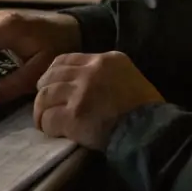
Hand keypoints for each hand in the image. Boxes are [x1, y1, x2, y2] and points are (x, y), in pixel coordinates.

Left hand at [33, 51, 162, 149]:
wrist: (150, 130)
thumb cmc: (144, 108)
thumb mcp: (127, 76)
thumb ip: (105, 75)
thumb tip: (83, 83)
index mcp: (105, 59)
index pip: (67, 59)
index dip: (53, 73)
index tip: (50, 85)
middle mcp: (91, 71)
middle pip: (52, 75)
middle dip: (43, 90)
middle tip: (44, 105)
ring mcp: (81, 92)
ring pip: (46, 95)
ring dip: (41, 110)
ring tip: (44, 121)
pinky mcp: (74, 116)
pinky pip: (49, 118)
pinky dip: (47, 126)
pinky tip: (52, 131)